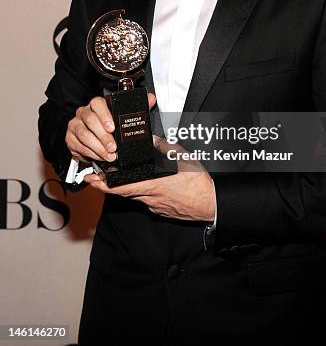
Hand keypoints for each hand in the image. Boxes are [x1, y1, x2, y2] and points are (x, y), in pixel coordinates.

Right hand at [66, 93, 156, 163]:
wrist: (92, 139)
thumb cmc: (109, 126)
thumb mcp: (124, 117)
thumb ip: (138, 107)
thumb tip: (152, 98)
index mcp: (96, 105)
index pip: (97, 103)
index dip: (104, 115)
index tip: (113, 127)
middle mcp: (84, 112)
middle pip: (90, 120)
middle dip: (103, 136)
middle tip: (113, 147)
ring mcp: (75, 124)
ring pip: (84, 134)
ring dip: (98, 147)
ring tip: (109, 155)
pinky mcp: (70, 138)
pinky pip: (78, 145)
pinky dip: (90, 153)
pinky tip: (100, 157)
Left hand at [84, 136, 215, 221]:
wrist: (210, 203)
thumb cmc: (197, 183)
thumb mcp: (181, 158)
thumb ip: (164, 147)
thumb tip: (153, 139)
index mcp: (151, 184)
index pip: (120, 187)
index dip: (102, 184)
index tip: (91, 179)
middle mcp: (149, 198)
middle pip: (125, 191)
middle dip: (111, 183)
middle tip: (100, 175)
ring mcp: (155, 206)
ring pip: (137, 195)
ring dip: (129, 187)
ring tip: (126, 176)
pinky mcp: (162, 211)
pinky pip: (148, 200)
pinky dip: (145, 192)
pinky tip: (152, 185)